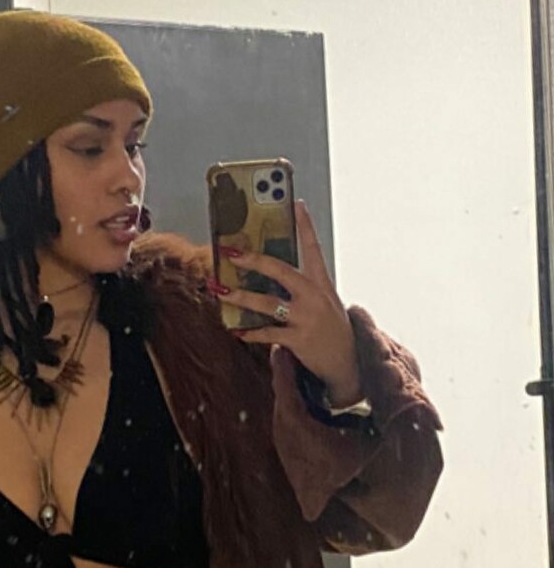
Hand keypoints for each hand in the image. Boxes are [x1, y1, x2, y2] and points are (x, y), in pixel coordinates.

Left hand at [212, 201, 362, 406]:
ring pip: (267, 303)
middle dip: (254, 260)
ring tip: (221, 291)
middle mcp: (314, 296)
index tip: (297, 204)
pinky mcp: (298, 339)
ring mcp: (306, 318)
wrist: (346, 363)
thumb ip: (304, 287)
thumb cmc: (330, 328)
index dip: (306, 226)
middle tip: (231, 253)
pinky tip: (236, 331)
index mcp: (322, 283)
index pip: (313, 248)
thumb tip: (272, 272)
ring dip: (241, 296)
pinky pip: (268, 333)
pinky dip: (250, 333)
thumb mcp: (324, 301)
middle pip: (281, 270)